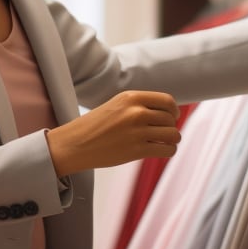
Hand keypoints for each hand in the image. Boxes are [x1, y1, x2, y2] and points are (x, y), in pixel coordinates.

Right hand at [46, 90, 181, 176]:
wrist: (74, 144)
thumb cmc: (94, 126)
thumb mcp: (116, 105)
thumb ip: (139, 106)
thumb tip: (168, 113)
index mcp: (130, 97)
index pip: (167, 101)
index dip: (173, 111)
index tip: (172, 117)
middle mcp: (135, 112)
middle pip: (170, 119)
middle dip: (170, 127)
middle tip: (163, 133)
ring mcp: (137, 131)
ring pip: (172, 134)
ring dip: (172, 140)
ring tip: (164, 142)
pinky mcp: (136, 150)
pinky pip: (167, 150)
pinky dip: (168, 151)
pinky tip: (161, 150)